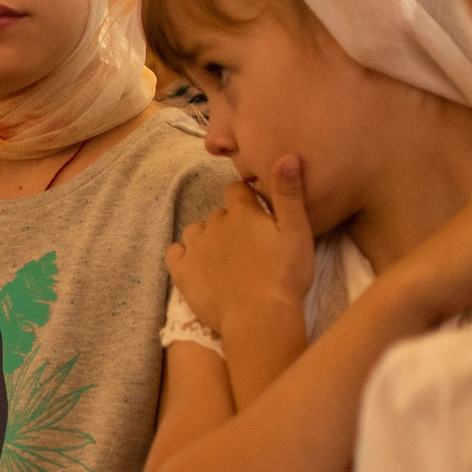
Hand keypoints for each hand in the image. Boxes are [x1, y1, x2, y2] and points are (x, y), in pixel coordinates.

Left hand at [168, 160, 315, 345]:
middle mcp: (214, 225)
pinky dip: (183, 255)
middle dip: (229, 223)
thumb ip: (290, 193)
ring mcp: (195, 249)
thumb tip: (286, 155)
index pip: (236, 191)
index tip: (256, 214)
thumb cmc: (285, 275)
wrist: (259, 316)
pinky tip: (195, 264)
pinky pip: (174, 253)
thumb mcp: (297, 231)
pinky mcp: (182, 272)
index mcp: (242, 213)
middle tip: (247, 245)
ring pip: (196, 231)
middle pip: (218, 214)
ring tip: (224, 257)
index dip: (246, 199)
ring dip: (207, 238)